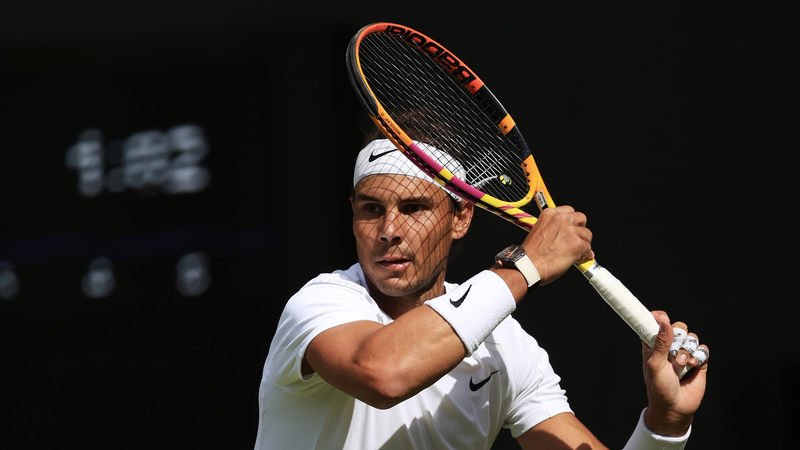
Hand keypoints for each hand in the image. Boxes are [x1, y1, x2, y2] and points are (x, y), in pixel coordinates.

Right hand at [522, 206, 593, 284]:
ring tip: (573, 252)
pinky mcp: (577, 244)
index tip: (571, 228)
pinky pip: (588, 249)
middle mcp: (561, 219)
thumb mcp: (539, 231)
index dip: (572, 222)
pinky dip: (583, 255)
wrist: (528, 265)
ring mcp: (570, 231)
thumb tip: (568, 234)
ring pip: (587, 235)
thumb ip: (555, 229)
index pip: (570, 210)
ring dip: (583, 244)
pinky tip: (574, 259)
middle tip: (575, 239)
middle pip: (581, 219)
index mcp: (550, 214)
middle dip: (580, 230)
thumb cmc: (531, 253)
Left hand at [642, 311, 708, 436]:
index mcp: (654, 344)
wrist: (676, 407)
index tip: (662, 317)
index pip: (656, 323)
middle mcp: (670, 346)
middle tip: (672, 354)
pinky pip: (703, 349)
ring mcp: (684, 353)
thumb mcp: (655, 364)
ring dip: (687, 350)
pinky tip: (692, 366)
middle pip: (679, 327)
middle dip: (678, 338)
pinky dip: (698, 356)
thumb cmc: (659, 387)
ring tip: (681, 365)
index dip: (659, 318)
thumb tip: (664, 321)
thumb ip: (660, 342)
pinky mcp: (698, 361)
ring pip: (691, 337)